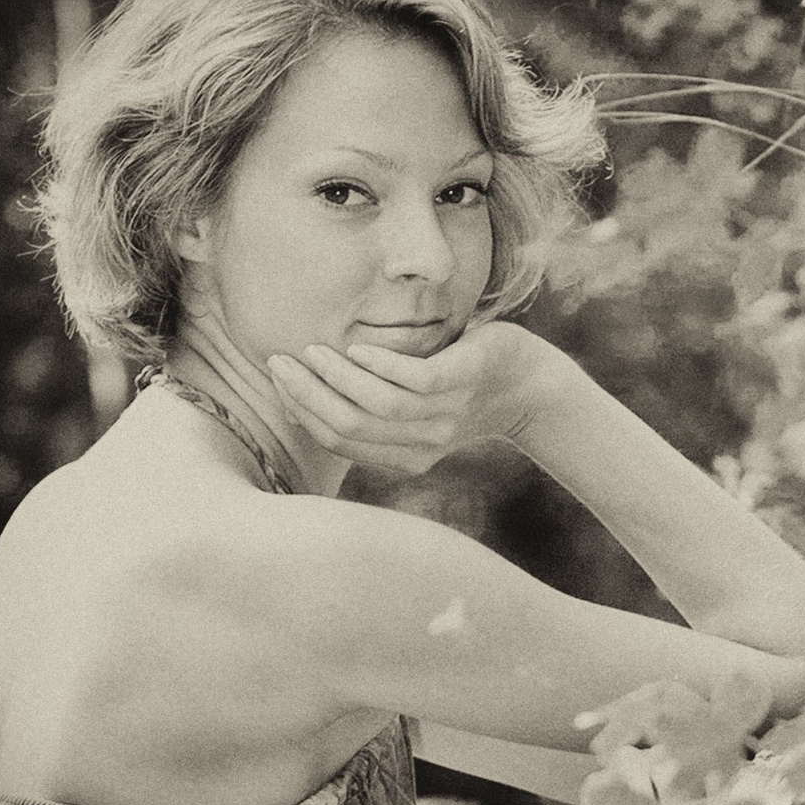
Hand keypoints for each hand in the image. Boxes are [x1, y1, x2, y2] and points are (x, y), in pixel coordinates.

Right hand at [267, 320, 549, 475]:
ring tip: (313, 351)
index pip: (339, 440)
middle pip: (349, 426)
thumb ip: (368, 408)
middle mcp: (421, 446)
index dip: (302, 411)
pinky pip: (410, 381)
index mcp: (402, 458)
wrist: (527, 383)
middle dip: (307, 394)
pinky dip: (378, 364)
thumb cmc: (460, 388)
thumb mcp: (412, 407)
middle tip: (280, 362)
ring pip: (376, 406)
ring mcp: (442, 417)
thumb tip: (307, 401)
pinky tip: (357, 346)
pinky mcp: (460, 382)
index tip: (277, 379)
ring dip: (336, 377)